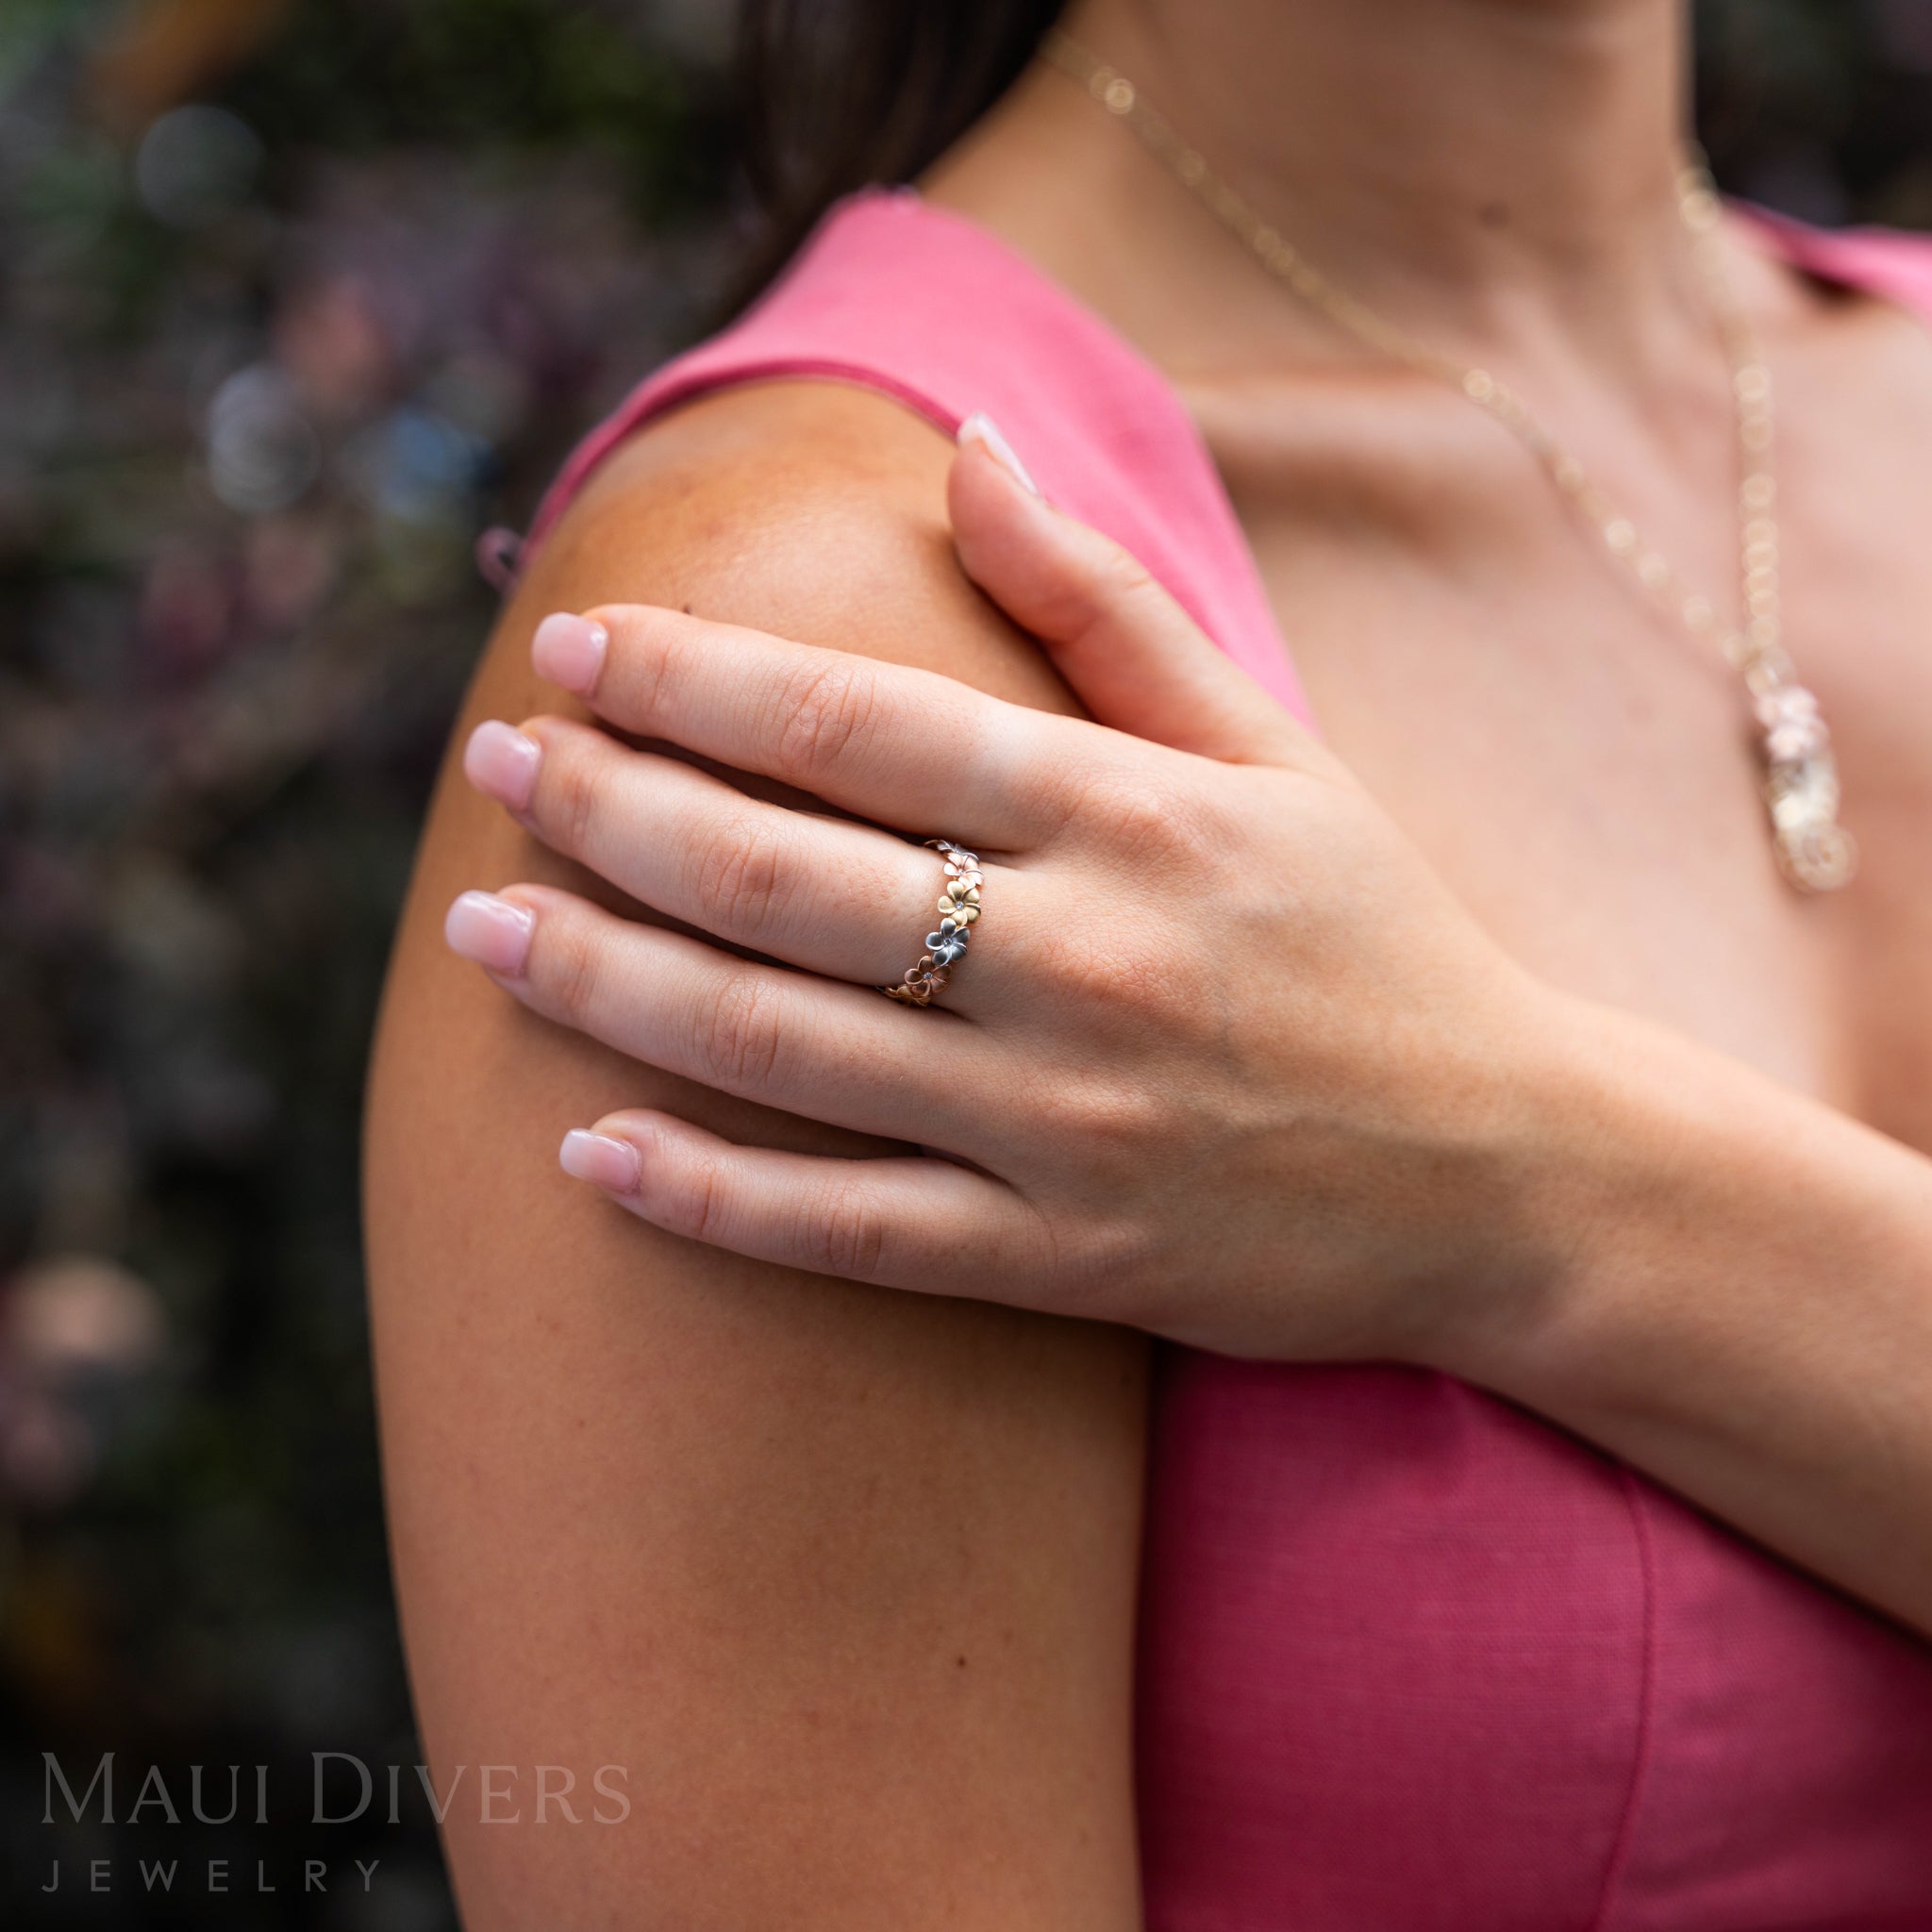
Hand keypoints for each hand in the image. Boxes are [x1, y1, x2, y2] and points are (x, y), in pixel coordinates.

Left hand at [445, 437, 1585, 1363]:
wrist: (1513, 1173)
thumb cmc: (1379, 940)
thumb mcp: (1273, 750)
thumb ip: (1107, 605)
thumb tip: (966, 444)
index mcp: (1132, 819)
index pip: (859, 726)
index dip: (694, 680)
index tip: (579, 647)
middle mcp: (1085, 965)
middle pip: (782, 877)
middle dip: (611, 811)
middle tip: (498, 766)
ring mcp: (1066, 1127)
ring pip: (781, 1050)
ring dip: (606, 985)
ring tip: (482, 931)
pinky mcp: (1064, 1262)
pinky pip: (849, 1234)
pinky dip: (709, 1199)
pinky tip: (590, 1155)